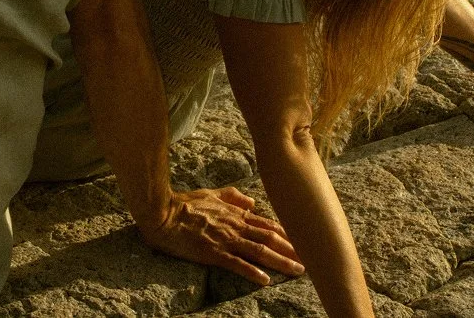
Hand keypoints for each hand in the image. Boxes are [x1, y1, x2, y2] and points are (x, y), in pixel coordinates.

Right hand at [136, 186, 304, 284]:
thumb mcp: (210, 194)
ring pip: (259, 251)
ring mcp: (225, 239)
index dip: (286, 233)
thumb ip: (232, 197)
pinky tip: (265, 280)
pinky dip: (252, 272)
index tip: (303, 241)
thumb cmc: (184, 204)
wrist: (163, 213)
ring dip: (280, 261)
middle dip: (291, 249)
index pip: (266, 224)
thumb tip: (252, 202)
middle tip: (310, 260)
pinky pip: (236, 264)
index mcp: (234, 214)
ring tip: (297, 270)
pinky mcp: (213, 252)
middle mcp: (234, 226)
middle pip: (269, 238)